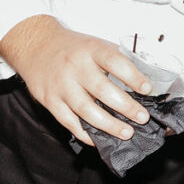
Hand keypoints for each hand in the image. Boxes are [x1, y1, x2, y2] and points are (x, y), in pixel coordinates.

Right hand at [0, 15, 152, 145]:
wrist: (36, 46)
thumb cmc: (73, 48)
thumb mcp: (95, 44)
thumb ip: (117, 60)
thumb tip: (143, 80)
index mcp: (91, 49)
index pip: (114, 61)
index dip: (132, 76)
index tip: (147, 89)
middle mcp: (75, 67)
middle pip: (101, 89)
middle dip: (125, 106)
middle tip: (142, 117)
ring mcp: (61, 85)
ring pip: (85, 110)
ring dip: (108, 125)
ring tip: (127, 132)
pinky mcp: (50, 101)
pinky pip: (69, 121)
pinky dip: (85, 133)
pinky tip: (99, 139)